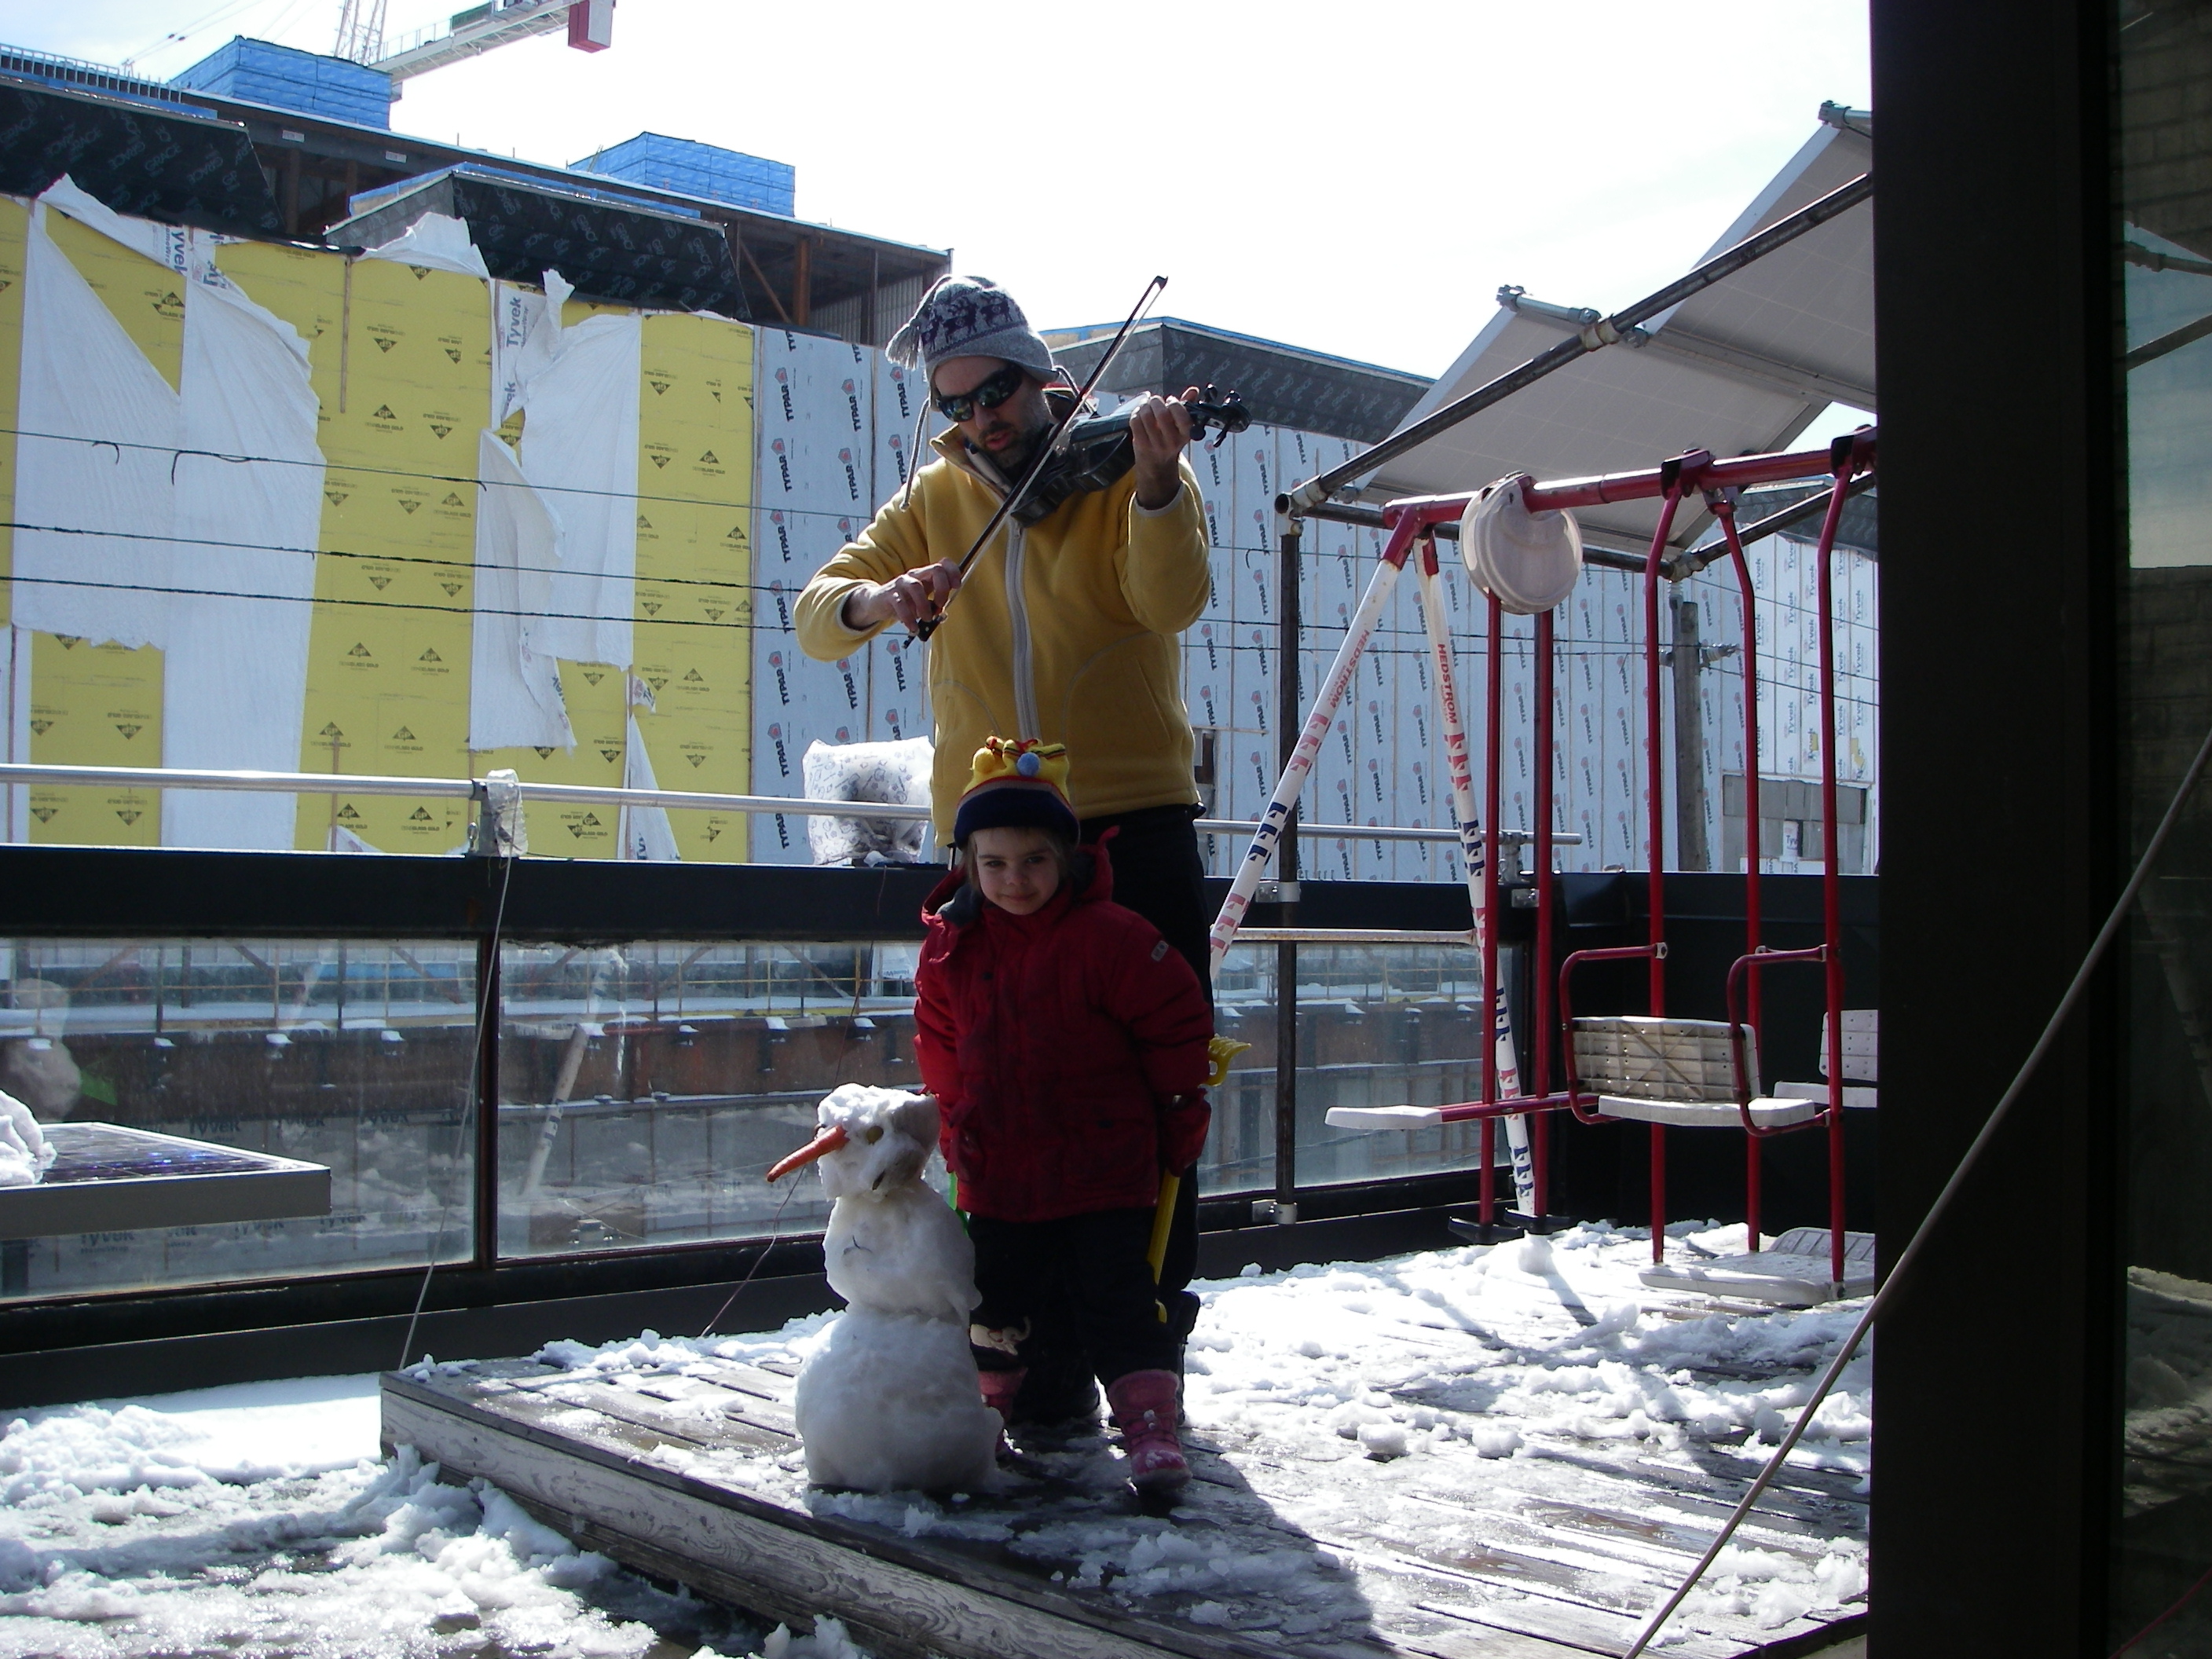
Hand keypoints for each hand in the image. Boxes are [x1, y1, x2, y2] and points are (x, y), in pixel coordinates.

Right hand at [843, 559, 960, 632]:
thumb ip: (934, 606)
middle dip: (943, 589)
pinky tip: (913, 627)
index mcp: (925, 576)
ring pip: (917, 587)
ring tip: (926, 619)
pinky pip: (901, 604)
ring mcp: (901, 583)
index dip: (953, 572)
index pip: (943, 565)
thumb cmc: (903, 602)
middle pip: (935, 570)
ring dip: (925, 605)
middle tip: (940, 606)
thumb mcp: (921, 602)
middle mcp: (915, 575)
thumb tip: (943, 614)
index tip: (957, 586)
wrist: (876, 603)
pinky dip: (909, 618)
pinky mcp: (890, 594)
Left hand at [1128, 386, 1196, 510]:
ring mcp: (1155, 444)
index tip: (1171, 400)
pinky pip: (1135, 422)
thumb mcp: (1181, 424)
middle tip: (1155, 400)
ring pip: (1146, 416)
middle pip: (1162, 414)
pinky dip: (1136, 413)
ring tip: (1146, 405)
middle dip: (1157, 401)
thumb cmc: (1170, 437)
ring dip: (1145, 405)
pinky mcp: (1141, 444)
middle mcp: (1172, 442)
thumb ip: (1187, 406)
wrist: (1156, 463)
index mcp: (1185, 435)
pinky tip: (1140, 412)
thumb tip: (1193, 390)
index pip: (1183, 417)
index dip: (1175, 404)